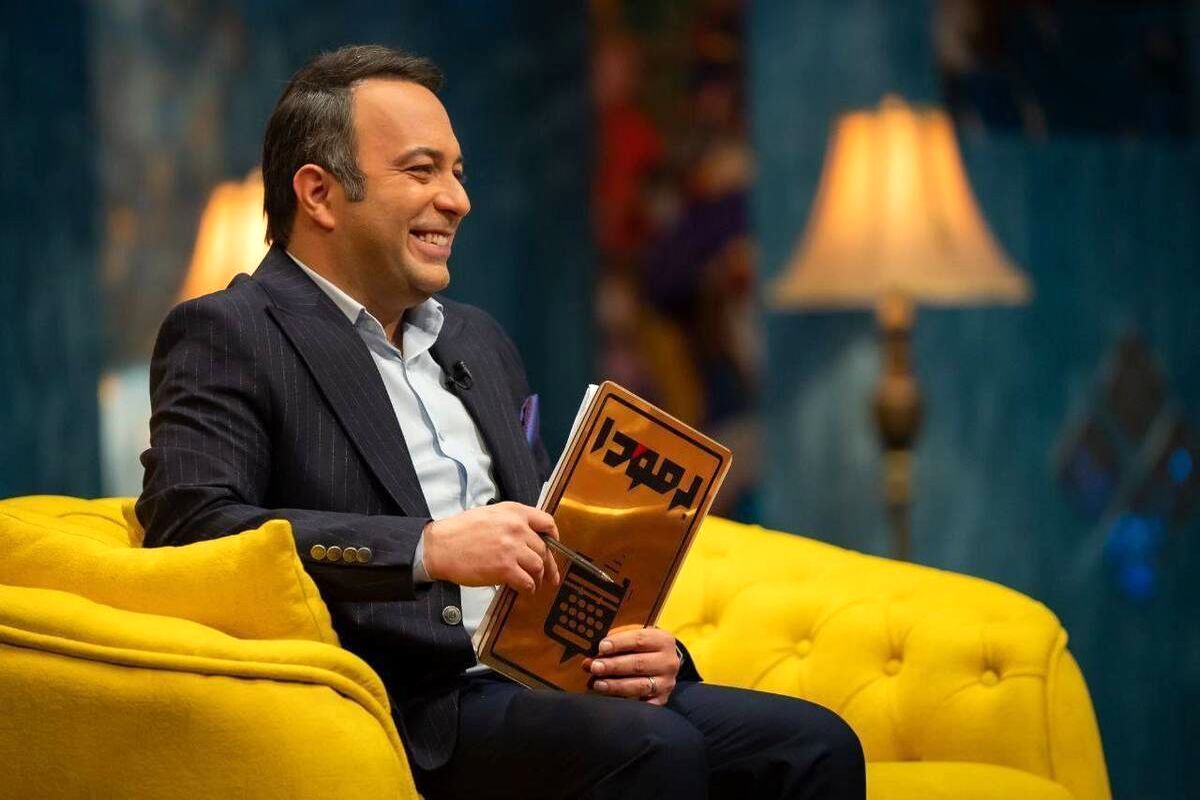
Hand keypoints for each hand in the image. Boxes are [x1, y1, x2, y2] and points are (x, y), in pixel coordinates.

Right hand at [422, 502, 561, 593]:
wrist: (440, 547)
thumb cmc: (460, 532)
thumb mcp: (490, 514)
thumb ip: (511, 521)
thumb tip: (529, 536)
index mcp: (514, 512)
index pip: (547, 522)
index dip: (554, 537)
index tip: (553, 546)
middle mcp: (517, 528)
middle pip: (544, 548)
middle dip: (547, 563)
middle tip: (547, 574)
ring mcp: (512, 548)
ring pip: (539, 566)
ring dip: (538, 577)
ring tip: (533, 583)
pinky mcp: (505, 568)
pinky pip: (527, 581)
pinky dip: (528, 588)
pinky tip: (524, 589)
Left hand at [583, 625, 679, 705]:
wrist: (664, 664)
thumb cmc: (644, 648)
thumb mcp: (634, 637)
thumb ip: (615, 642)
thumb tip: (593, 655)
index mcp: (662, 640)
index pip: (639, 640)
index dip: (619, 643)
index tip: (601, 647)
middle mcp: (668, 662)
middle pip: (638, 664)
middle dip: (614, 666)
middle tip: (595, 667)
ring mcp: (666, 683)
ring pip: (640, 686)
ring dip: (616, 686)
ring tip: (598, 684)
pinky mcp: (661, 700)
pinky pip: (643, 704)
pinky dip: (626, 702)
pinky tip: (611, 699)